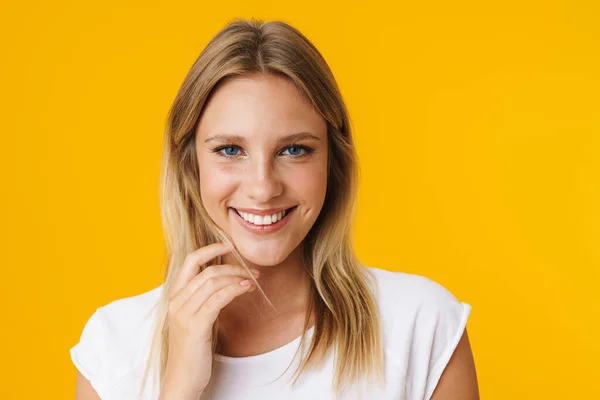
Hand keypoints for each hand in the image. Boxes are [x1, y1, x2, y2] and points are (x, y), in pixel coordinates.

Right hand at [159, 242, 258, 398]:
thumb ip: (205, 298)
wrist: (182, 379)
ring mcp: (184, 313)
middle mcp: (176, 301)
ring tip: (253, 280)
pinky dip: (234, 289)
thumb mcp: (197, 317)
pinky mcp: (195, 325)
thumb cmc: (192, 349)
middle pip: (206, 270)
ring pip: (213, 281)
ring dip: (237, 277)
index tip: (230, 244)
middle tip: (252, 270)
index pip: (190, 261)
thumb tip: (226, 279)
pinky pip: (218, 298)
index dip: (210, 249)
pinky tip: (246, 288)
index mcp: (175, 296)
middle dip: (233, 266)